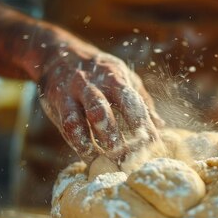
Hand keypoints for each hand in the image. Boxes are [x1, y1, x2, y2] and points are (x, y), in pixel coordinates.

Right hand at [37, 43, 163, 163]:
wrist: (58, 55)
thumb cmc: (100, 71)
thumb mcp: (123, 77)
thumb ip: (141, 101)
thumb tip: (161, 126)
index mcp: (114, 77)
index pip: (130, 102)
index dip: (142, 124)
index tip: (153, 145)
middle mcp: (91, 84)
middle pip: (101, 111)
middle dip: (114, 136)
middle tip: (127, 159)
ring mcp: (72, 94)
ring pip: (78, 121)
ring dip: (93, 143)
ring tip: (108, 162)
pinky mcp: (57, 104)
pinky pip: (67, 127)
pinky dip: (79, 145)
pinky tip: (91, 159)